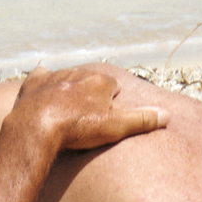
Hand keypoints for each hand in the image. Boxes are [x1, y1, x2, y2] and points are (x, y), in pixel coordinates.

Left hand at [14, 64, 167, 151]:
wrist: (36, 128)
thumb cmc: (79, 128)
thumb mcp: (117, 127)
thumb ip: (143, 120)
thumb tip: (168, 115)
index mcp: (101, 81)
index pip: (113, 87)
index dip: (111, 102)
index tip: (106, 116)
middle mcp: (80, 73)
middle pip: (90, 80)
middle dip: (90, 93)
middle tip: (87, 115)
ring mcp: (55, 76)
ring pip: (67, 77)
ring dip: (68, 88)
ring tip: (65, 109)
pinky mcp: (34, 83)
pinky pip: (40, 76)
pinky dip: (42, 81)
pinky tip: (42, 88)